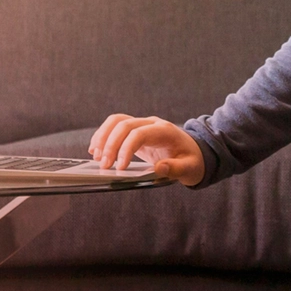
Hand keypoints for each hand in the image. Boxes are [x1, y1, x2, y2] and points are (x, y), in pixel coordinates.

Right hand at [88, 114, 204, 186]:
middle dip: (110, 144)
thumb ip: (176, 169)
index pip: (139, 133)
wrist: (195, 152)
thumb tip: (159, 168)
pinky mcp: (135, 131)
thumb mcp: (190, 169)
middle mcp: (152, 123)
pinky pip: (115, 127)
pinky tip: (96, 150)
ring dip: (103, 137)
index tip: (119, 168)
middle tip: (104, 166)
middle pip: (124, 124)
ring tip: (95, 156)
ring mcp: (143, 125)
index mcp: (165, 131)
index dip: (126, 149)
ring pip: (116, 121)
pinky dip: (104, 136)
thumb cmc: (192, 161)